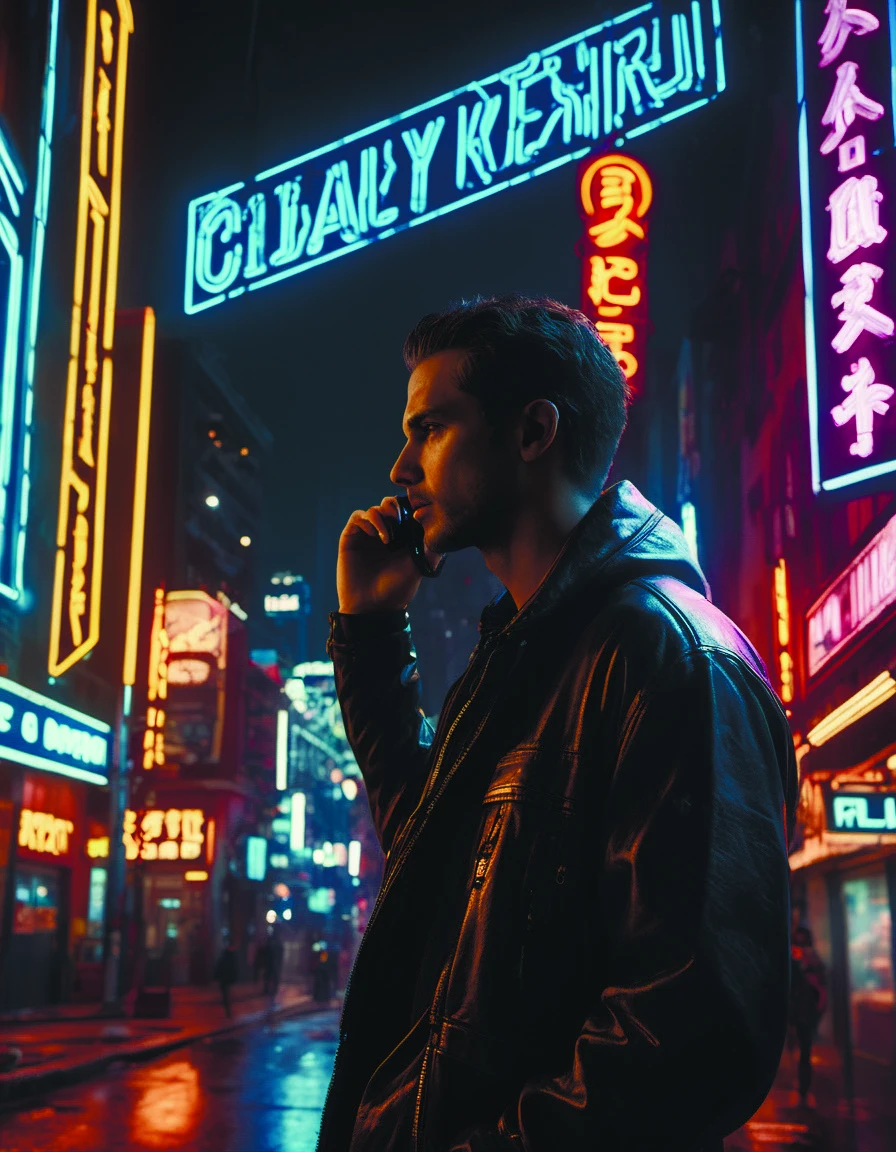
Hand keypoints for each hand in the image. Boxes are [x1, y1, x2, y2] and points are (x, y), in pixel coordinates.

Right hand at [337, 496, 425, 612]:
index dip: (410, 508)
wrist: (372, 607)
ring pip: (374, 510)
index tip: (416, 513)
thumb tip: (443, 532)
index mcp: (401, 538)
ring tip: (388, 538)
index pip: (405, 512)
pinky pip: (358, 517)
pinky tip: (376, 535)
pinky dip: (368, 520)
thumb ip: (429, 549)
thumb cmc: (396, 590)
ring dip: (383, 517)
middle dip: (395, 507)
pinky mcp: (351, 537)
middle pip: (389, 505)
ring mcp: (367, 535)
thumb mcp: (418, 567)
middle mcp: (384, 534)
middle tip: (400, 519)